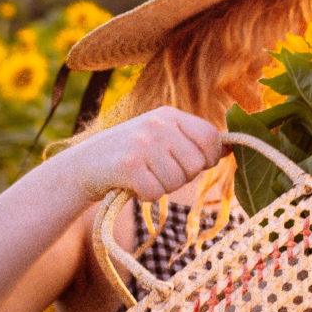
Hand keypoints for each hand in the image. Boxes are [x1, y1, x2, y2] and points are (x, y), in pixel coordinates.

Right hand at [57, 106, 225, 202]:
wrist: (83, 165)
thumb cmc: (130, 155)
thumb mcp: (160, 137)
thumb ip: (191, 141)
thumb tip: (229, 149)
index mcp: (169, 114)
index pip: (211, 137)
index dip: (207, 158)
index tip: (190, 165)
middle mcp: (157, 124)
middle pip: (195, 165)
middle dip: (181, 177)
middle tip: (157, 172)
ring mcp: (142, 143)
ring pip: (176, 182)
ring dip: (161, 188)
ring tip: (143, 176)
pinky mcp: (128, 165)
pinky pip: (155, 193)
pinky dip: (145, 196)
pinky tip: (131, 185)